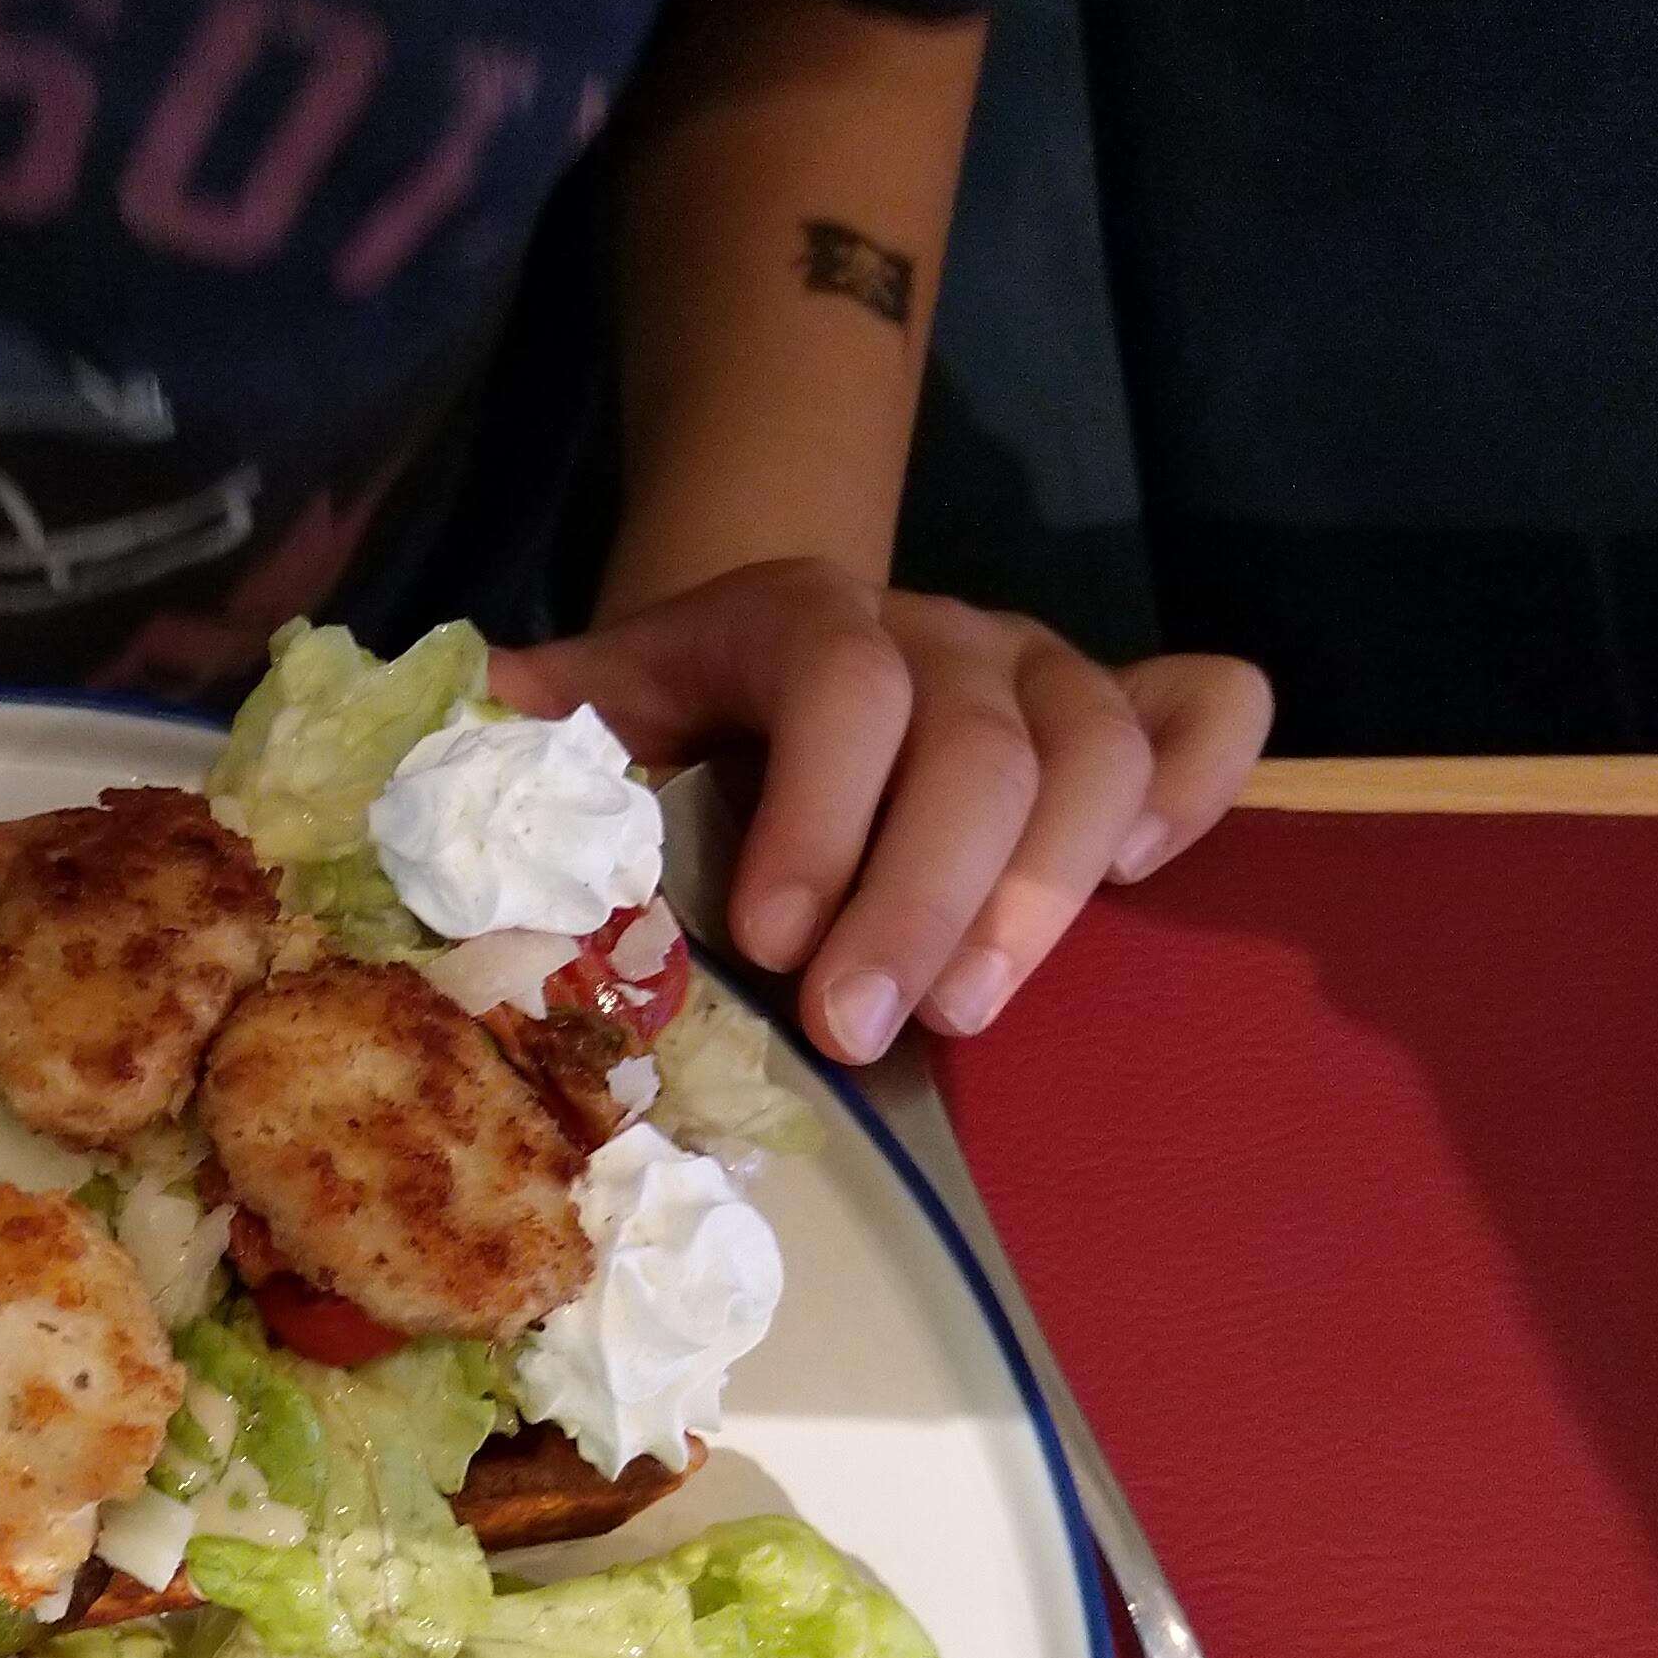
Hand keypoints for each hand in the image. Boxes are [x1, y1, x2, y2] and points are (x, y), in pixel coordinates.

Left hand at [490, 560, 1271, 1061]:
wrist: (758, 650)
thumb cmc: (672, 727)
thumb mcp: (588, 719)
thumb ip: (525, 746)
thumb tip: (449, 767)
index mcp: (798, 623)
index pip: (842, 686)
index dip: (823, 813)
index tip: (777, 944)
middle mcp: (938, 635)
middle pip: (981, 744)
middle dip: (924, 899)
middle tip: (866, 1034)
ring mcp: (1038, 669)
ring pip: (1097, 747)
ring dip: (1046, 890)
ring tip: (971, 1011)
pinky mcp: (1111, 714)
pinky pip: (1208, 713)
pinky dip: (1201, 785)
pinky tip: (1139, 880)